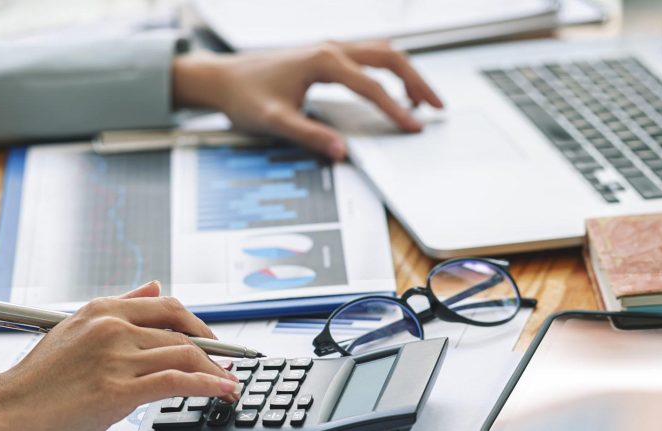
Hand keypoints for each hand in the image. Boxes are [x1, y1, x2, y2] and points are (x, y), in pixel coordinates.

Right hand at [0, 281, 240, 430]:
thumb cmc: (33, 382)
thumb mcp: (73, 330)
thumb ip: (118, 306)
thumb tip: (153, 285)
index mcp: (102, 310)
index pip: (167, 307)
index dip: (199, 325)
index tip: (213, 342)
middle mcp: (112, 327)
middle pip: (182, 331)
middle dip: (214, 350)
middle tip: (228, 366)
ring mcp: (115, 357)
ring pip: (185, 354)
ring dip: (217, 371)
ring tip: (230, 384)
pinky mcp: (117, 390)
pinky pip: (176, 381)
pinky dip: (208, 385)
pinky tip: (223, 391)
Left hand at [173, 41, 442, 159]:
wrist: (224, 78)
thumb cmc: (245, 96)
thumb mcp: (274, 122)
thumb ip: (310, 136)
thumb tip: (341, 151)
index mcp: (323, 61)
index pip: (372, 86)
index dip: (396, 109)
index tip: (413, 128)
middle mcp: (331, 48)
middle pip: (389, 58)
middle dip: (417, 81)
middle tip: (437, 107)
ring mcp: (330, 48)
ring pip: (382, 53)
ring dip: (407, 72)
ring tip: (424, 100)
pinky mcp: (327, 54)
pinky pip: (370, 56)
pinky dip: (390, 70)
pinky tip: (394, 88)